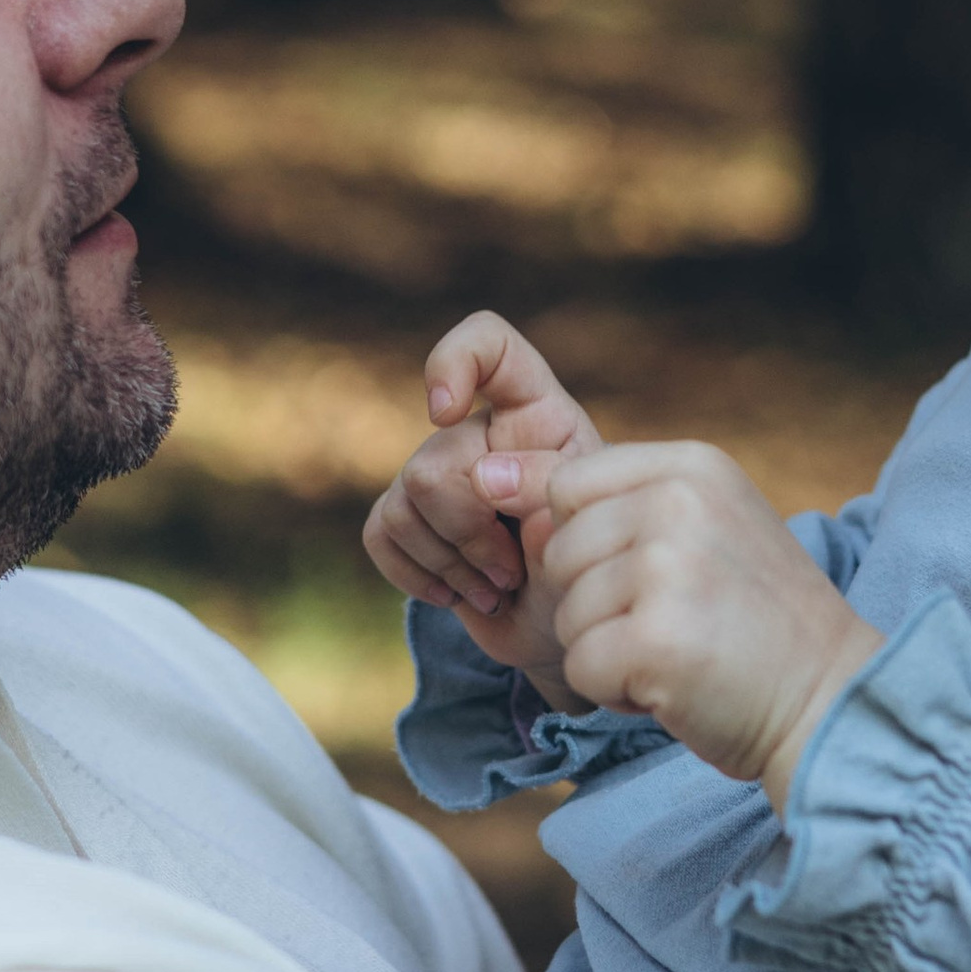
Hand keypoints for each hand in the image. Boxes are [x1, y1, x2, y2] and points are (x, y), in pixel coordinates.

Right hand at [362, 312, 602, 699]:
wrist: (564, 627)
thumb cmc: (590, 565)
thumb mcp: (590, 524)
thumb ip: (547, 487)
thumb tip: (481, 476)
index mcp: (536, 414)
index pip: (487, 343)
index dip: (454, 362)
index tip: (446, 411)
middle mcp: (479, 433)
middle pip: (434, 463)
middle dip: (469, 532)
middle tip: (513, 570)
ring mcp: (437, 473)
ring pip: (404, 503)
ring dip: (451, 563)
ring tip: (497, 587)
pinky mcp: (407, 518)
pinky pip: (380, 534)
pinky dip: (416, 575)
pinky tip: (456, 593)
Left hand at [537, 442, 883, 810]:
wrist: (830, 702)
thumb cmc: (755, 621)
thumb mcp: (700, 528)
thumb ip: (609, 501)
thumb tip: (483, 475)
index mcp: (691, 466)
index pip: (569, 486)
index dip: (588, 545)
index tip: (648, 579)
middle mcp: (679, 504)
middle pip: (558, 552)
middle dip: (596, 604)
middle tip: (673, 623)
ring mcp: (668, 569)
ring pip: (565, 614)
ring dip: (608, 650)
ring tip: (679, 653)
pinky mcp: (655, 640)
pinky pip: (579, 667)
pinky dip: (615, 692)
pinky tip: (673, 686)